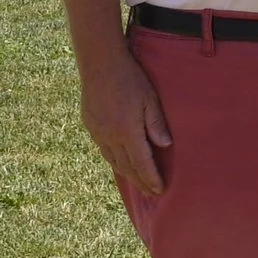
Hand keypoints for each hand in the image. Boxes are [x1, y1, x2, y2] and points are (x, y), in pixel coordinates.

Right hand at [80, 49, 170, 193]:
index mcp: (127, 131)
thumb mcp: (150, 99)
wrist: (100, 64)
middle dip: (140, 181)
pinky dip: (114, 161)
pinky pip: (104, 150)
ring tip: (138, 183)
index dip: (151, 178)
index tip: (160, 189)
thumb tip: (166, 145)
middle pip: (127, 166)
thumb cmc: (131, 78)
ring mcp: (98, 131)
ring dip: (127, 174)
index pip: (141, 162)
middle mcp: (110, 135)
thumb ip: (156, 123)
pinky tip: (121, 163)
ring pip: (113, 160)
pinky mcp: (91, 125)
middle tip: (151, 192)